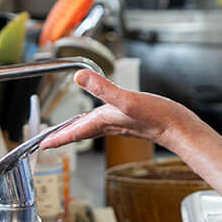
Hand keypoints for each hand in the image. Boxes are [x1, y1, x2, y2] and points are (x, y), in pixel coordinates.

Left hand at [40, 70, 190, 149]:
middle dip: (63, 135)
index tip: (41, 144)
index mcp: (104, 120)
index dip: (56, 137)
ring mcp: (120, 123)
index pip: (73, 131)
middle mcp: (110, 124)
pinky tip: (100, 117)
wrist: (180, 128)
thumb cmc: (158, 117)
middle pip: (80, 131)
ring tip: (66, 130)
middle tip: (47, 140)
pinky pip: (105, 123)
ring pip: (91, 128)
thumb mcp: (128, 99)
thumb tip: (79, 77)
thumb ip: (103, 88)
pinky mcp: (130, 120)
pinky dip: (95, 122)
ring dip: (77, 129)